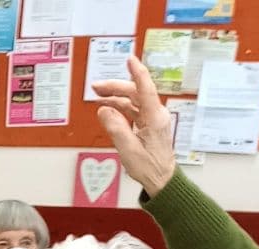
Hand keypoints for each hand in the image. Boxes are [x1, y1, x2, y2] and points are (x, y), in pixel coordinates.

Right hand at [92, 57, 176, 195]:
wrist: (161, 178)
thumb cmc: (150, 166)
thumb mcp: (128, 149)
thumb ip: (115, 127)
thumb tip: (104, 110)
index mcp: (154, 118)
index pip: (145, 89)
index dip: (137, 72)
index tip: (130, 59)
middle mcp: (155, 115)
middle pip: (135, 92)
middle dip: (115, 86)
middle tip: (97, 86)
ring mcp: (152, 119)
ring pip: (132, 100)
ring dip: (115, 96)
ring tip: (98, 96)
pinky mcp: (148, 124)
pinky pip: (132, 109)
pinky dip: (119, 107)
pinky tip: (107, 108)